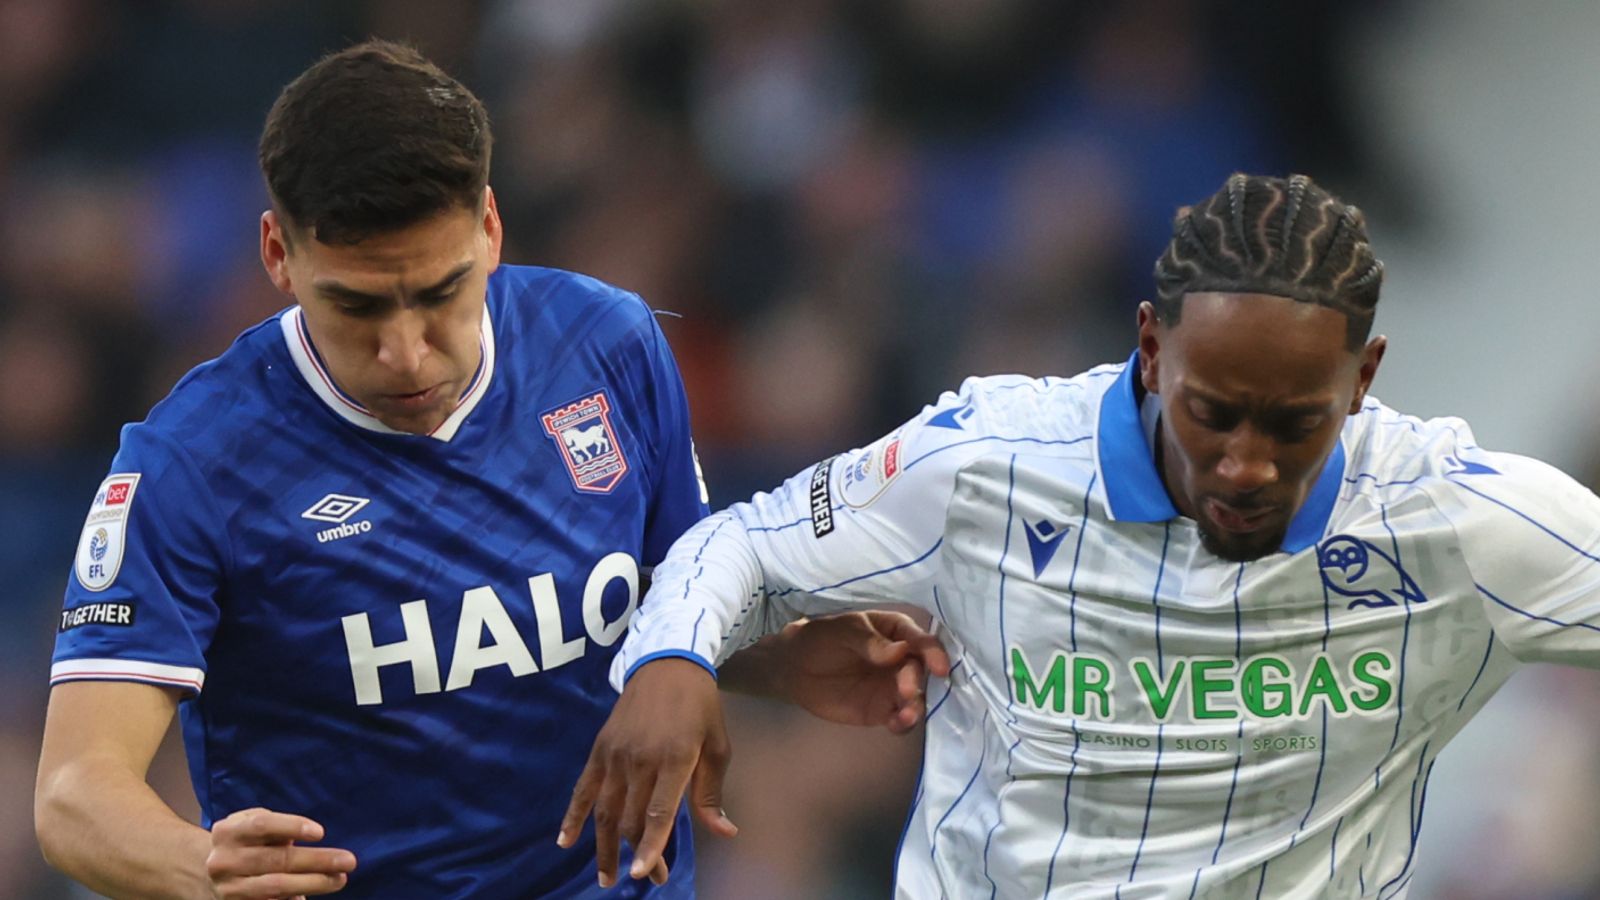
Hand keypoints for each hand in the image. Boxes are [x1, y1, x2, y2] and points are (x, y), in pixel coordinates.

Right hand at [206, 809, 355, 898]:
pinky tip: (311, 896)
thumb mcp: (255, 824)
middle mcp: (223, 861)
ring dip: (313, 883)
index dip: (292, 826)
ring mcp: (228, 889)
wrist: (216, 873)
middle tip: (349, 861)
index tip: (321, 833)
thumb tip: (314, 835)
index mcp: (228, 832)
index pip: (261, 824)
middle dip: (317, 860)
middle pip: (276, 860)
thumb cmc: (248, 842)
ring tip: (340, 879)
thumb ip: (278, 827)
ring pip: (276, 886)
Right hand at [559, 658, 736, 888]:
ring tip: (606, 878)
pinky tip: (565, 841)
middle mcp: (641, 759)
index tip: (644, 874)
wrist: (667, 663)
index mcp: (675, 758)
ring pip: (606, 810)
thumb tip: (725, 832)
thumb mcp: (718, 747)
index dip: (651, 847)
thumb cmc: (700, 707)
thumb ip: (712, 793)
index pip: (659, 812)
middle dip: (639, 854)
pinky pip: (582, 789)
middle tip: (648, 879)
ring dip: (605, 847)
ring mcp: (616, 754)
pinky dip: (572, 816)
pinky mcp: (600, 749)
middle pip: (633, 818)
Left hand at [777, 611, 952, 733]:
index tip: (939, 666)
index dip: (933, 652)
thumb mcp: (841, 630)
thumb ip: (869, 641)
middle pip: (919, 671)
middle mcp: (902, 660)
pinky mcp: (882, 710)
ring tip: (905, 715)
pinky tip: (896, 725)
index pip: (921, 640)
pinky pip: (900, 719)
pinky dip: (903, 724)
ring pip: (915, 698)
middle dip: (916, 681)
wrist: (794, 668)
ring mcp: (893, 686)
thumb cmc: (821, 639)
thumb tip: (899, 652)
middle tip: (906, 690)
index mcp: (896, 632)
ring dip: (915, 707)